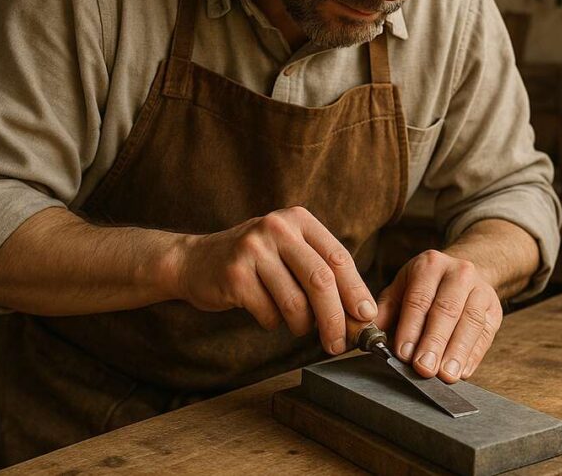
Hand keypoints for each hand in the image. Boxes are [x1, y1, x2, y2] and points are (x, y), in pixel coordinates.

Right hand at [174, 206, 375, 354]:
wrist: (195, 261)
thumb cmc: (255, 263)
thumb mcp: (290, 252)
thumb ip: (322, 274)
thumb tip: (360, 315)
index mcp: (299, 220)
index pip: (338, 258)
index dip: (356, 290)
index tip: (367, 316)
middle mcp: (277, 228)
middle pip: (321, 281)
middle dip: (335, 318)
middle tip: (339, 343)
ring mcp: (253, 249)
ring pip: (295, 303)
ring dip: (302, 326)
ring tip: (298, 326)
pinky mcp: (234, 274)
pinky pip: (269, 314)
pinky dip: (274, 323)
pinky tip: (266, 313)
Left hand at [374, 250, 503, 382]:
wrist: (462, 274)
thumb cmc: (425, 287)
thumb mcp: (401, 289)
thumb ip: (385, 312)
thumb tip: (368, 337)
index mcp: (430, 265)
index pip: (419, 299)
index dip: (411, 327)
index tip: (403, 353)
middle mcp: (458, 272)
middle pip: (446, 310)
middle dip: (434, 342)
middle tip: (423, 369)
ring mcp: (481, 289)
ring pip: (470, 322)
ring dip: (457, 352)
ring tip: (445, 375)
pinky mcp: (495, 309)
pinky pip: (485, 334)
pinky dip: (474, 355)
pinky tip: (462, 371)